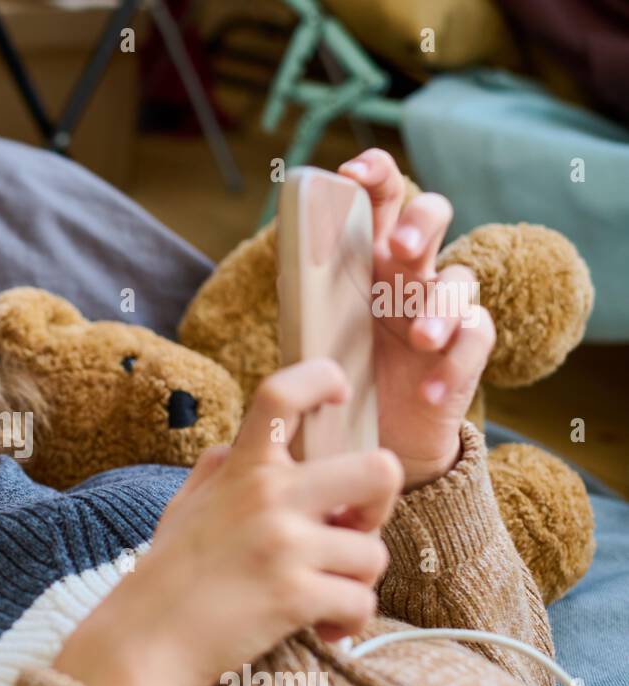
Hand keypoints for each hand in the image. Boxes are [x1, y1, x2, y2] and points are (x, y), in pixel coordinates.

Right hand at [53, 359, 402, 685]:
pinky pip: (360, 603)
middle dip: (380, 505)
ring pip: (374, 553)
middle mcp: (267, 498)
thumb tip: (235, 444)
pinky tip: (320, 629)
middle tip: (351, 531)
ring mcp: (283, 546)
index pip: (281, 395)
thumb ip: (216, 471)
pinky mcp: (294, 596)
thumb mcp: (183, 508)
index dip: (323, 378)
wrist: (141, 644)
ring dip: (356, 582)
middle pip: (379, 469)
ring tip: (322, 600)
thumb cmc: (164, 579)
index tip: (340, 390)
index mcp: (239, 470)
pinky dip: (347, 623)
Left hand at [337, 148, 495, 490]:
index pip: (383, 198)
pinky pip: (476, 341)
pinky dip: (454, 365)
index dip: (375, 174)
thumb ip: (304, 291)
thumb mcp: (314, 329)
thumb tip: (289, 255)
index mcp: (371, 256)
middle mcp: (411, 272)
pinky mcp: (464, 351)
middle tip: (400, 248)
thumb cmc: (341, 367)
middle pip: (433, 216)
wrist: (372, 432)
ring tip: (418, 338)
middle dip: (421, 223)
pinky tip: (428, 390)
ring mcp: (442, 309)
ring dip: (439, 307)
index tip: (353, 173)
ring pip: (461, 281)